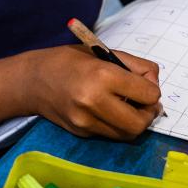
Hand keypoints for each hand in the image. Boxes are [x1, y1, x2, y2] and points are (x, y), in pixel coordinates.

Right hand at [23, 45, 161, 138]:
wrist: (32, 80)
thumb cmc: (70, 61)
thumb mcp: (105, 53)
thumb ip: (136, 66)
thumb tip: (155, 84)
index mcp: (102, 76)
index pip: (147, 94)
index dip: (153, 90)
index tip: (147, 85)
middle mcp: (94, 102)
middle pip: (140, 123)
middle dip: (149, 114)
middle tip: (145, 103)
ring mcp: (86, 122)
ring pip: (127, 134)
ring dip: (135, 122)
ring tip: (129, 107)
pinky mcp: (81, 133)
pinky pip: (111, 135)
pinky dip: (118, 125)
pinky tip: (110, 111)